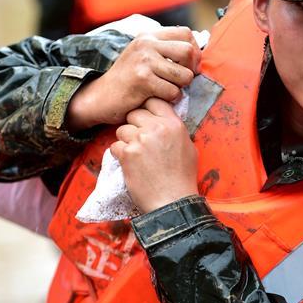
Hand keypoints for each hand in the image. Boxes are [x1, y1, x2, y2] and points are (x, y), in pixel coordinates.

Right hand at [66, 26, 200, 130]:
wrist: (100, 97)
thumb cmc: (126, 81)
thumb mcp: (143, 56)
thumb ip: (165, 50)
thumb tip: (197, 51)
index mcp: (148, 36)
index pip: (186, 33)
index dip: (194, 51)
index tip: (189, 65)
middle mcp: (146, 44)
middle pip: (188, 51)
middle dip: (191, 70)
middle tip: (182, 80)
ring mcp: (144, 61)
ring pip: (184, 74)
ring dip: (180, 87)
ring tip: (168, 89)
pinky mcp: (143, 80)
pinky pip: (173, 91)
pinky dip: (170, 99)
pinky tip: (159, 98)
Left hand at [110, 98, 198, 213]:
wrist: (172, 201)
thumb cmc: (182, 177)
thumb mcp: (187, 147)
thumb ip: (173, 129)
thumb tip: (164, 120)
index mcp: (173, 124)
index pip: (154, 101)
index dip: (147, 108)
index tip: (146, 118)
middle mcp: (156, 128)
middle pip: (134, 113)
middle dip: (134, 125)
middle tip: (139, 140)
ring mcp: (140, 140)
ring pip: (122, 130)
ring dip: (125, 140)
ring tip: (136, 155)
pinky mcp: (127, 154)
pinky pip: (115, 146)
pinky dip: (120, 155)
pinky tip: (130, 165)